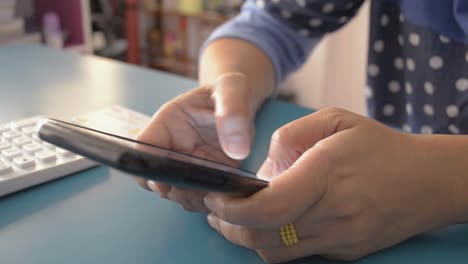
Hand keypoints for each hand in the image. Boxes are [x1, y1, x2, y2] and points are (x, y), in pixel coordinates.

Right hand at [134, 73, 258, 211]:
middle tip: (202, 188)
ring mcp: (186, 166)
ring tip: (217, 189)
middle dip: (174, 189)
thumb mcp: (233, 89)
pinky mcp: (204, 179)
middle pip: (156, 178)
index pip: (144, 147)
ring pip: (176, 193)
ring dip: (192, 198)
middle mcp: (171, 148)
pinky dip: (208, 202)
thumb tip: (236, 150)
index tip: (164, 184)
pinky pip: (197, 198)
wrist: (242, 105)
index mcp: (168, 123)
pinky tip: (226, 193)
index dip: (146, 168)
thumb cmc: (231, 91)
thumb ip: (233, 112)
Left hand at [204, 108, 458, 262]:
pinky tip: (270, 224)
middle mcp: (333, 213)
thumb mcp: (334, 120)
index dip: (233, 208)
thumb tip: (262, 169)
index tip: (214, 197)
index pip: (269, 206)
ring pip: (275, 253)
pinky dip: (274, 242)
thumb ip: (290, 137)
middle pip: (264, 236)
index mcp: (327, 173)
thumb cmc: (379, 146)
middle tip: (215, 211)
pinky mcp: (346, 252)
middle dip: (229, 227)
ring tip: (235, 218)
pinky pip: (298, 255)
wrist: (428, 181)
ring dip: (247, 238)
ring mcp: (341, 238)